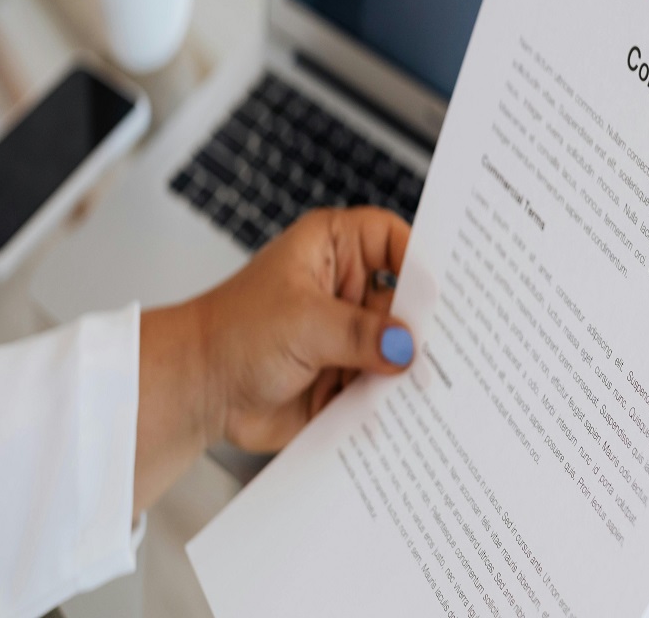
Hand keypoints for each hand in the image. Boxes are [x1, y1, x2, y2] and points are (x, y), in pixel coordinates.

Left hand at [134, 207, 413, 514]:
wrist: (198, 391)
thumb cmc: (232, 334)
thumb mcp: (303, 322)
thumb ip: (360, 333)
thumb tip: (408, 346)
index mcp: (334, 248)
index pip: (393, 238)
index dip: (419, 261)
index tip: (443, 293)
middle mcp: (347, 287)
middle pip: (404, 297)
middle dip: (421, 323)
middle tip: (449, 345)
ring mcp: (348, 332)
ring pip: (397, 345)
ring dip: (408, 366)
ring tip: (433, 385)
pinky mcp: (346, 373)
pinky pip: (381, 383)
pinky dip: (392, 398)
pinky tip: (409, 410)